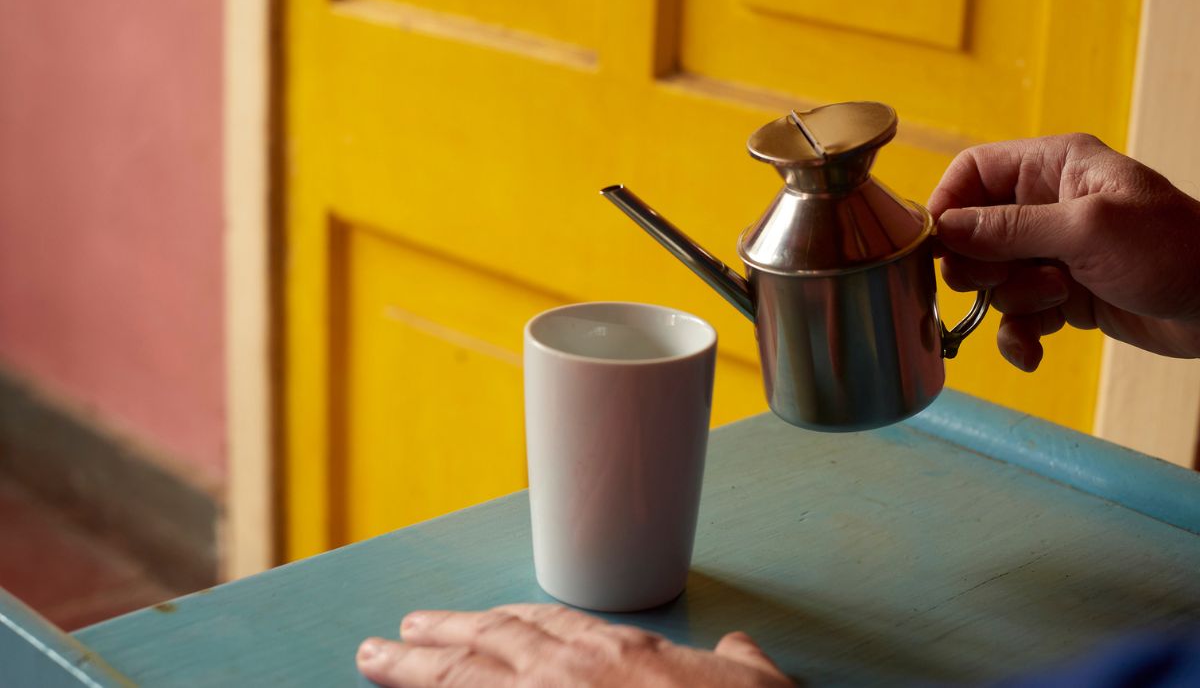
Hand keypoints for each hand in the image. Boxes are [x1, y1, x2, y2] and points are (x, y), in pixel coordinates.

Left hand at [356, 603, 791, 686]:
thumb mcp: (754, 684)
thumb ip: (737, 662)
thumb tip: (738, 647)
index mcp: (622, 654)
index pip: (549, 625)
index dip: (505, 620)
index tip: (478, 619)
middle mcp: (574, 674)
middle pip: (489, 642)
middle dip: (440, 637)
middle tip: (397, 633)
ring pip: (464, 675)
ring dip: (414, 666)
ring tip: (375, 657)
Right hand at [928, 133, 1199, 369]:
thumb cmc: (1172, 251)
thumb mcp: (1087, 231)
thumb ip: (1009, 229)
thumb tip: (943, 230)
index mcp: (1054, 168)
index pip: (973, 171)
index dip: (949, 205)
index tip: (938, 244)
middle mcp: (1048, 206)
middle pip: (972, 231)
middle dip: (979, 264)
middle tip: (996, 279)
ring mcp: (1054, 253)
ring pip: (992, 278)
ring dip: (1012, 299)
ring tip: (1057, 300)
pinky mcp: (1063, 296)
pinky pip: (1016, 315)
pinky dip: (1019, 336)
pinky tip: (1034, 352)